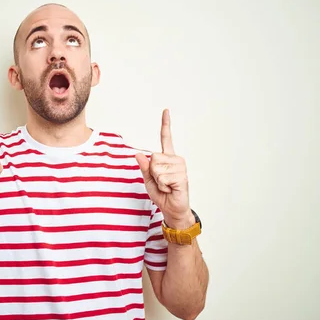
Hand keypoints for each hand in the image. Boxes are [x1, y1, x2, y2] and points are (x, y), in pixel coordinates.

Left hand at [135, 109, 192, 228]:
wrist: (173, 209)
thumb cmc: (162, 195)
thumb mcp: (148, 180)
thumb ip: (144, 167)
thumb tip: (138, 154)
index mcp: (168, 158)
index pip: (166, 138)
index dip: (166, 124)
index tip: (166, 110)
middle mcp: (176, 159)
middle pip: (153, 157)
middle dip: (152, 173)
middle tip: (162, 183)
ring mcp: (180, 167)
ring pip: (156, 167)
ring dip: (158, 180)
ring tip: (167, 186)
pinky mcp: (181, 176)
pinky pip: (162, 177)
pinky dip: (162, 186)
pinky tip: (170, 189)